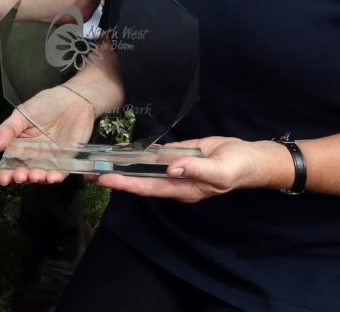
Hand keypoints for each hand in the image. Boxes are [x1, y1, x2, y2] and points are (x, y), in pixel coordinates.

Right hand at [0, 84, 95, 185]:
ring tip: (35, 175)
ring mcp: (50, 158)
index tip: (3, 178)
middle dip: (20, 177)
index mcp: (21, 143)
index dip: (6, 172)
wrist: (74, 99)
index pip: (11, 161)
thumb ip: (8, 129)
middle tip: (19, 176)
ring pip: (41, 174)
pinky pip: (60, 172)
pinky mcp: (66, 159)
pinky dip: (56, 177)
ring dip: (37, 178)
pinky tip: (51, 176)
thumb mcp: (22, 113)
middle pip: (24, 171)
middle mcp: (34, 153)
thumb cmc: (47, 103)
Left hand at [95, 136, 279, 202]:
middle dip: (115, 177)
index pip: (148, 187)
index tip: (105, 179)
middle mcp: (175, 181)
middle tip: (89, 173)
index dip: (126, 184)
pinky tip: (122, 150)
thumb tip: (171, 169)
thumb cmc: (238, 166)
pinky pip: (154, 157)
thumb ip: (196, 170)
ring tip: (98, 162)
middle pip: (140, 181)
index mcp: (184, 189)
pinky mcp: (178, 156)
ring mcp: (175, 169)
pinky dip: (137, 154)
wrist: (251, 157)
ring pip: (144, 169)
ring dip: (122, 166)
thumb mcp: (221, 169)